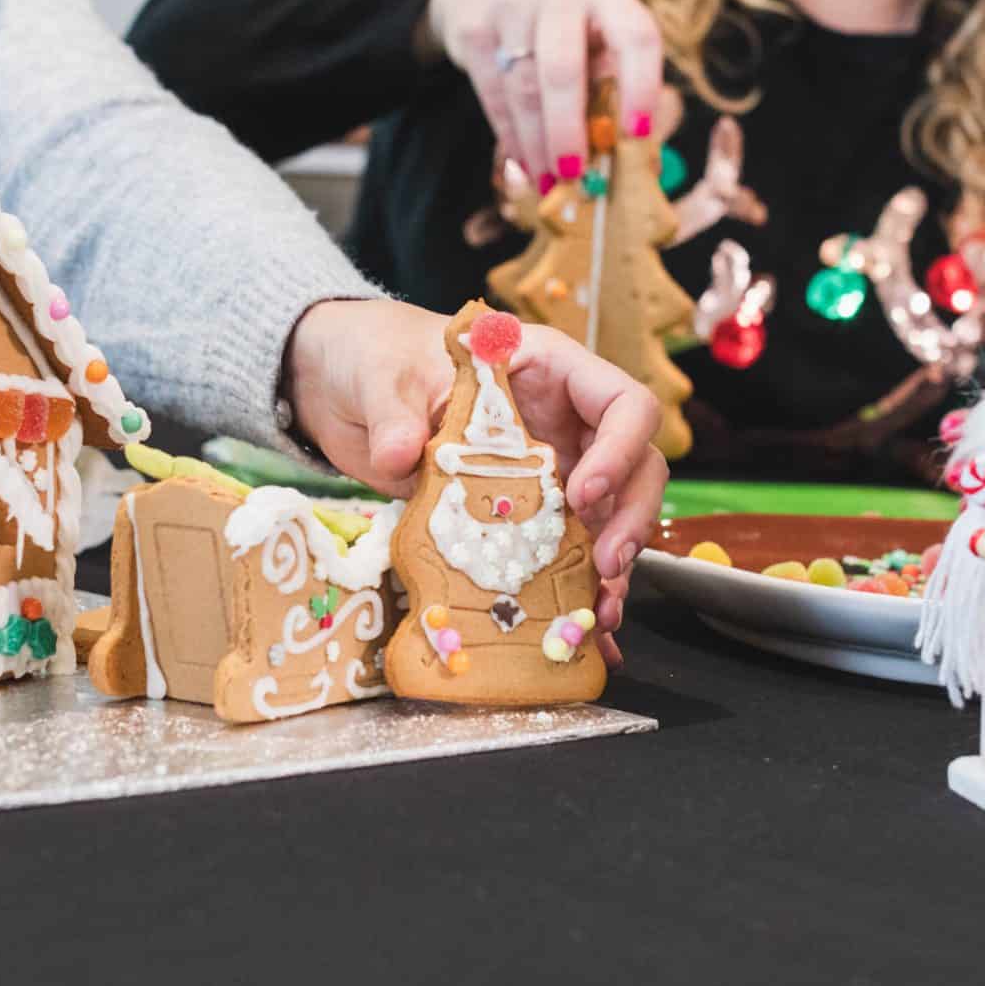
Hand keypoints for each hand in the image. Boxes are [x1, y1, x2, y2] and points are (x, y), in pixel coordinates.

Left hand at [283, 299, 667, 655]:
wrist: (348, 386)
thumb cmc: (382, 358)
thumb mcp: (382, 378)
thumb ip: (395, 415)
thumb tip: (401, 457)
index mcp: (550, 371)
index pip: (623, 403)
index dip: (619, 450)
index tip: (583, 493)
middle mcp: (565, 423)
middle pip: (636, 466)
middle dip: (631, 517)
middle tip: (605, 565)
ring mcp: (551, 470)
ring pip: (611, 517)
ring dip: (614, 565)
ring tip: (600, 611)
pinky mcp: (526, 515)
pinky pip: (568, 551)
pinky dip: (578, 588)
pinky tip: (582, 627)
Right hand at [424, 0, 664, 195]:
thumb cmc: (570, 32)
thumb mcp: (602, 44)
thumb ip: (620, 93)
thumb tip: (639, 166)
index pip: (635, 36)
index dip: (641, 88)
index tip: (637, 136)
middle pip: (562, 69)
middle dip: (567, 130)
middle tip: (575, 175)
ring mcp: (511, 7)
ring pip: (522, 88)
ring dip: (537, 144)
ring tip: (550, 184)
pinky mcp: (474, 30)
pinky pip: (494, 95)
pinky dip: (511, 136)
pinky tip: (525, 163)